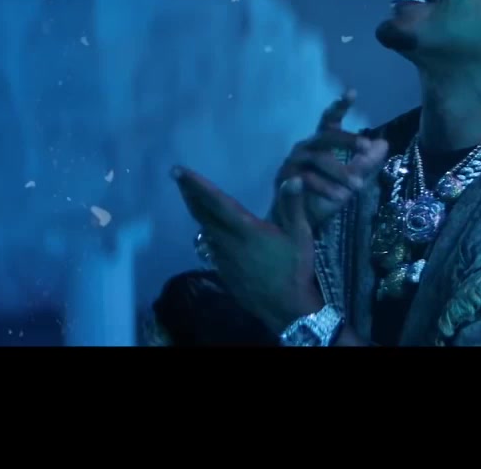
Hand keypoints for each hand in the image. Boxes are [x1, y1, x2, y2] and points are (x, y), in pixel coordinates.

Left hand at [173, 166, 323, 334]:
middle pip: (203, 214)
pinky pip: (210, 246)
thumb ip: (293, 206)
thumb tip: (292, 178)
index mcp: (247, 229)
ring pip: (204, 230)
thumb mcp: (301, 236)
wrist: (286, 308)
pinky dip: (207, 232)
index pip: (217, 202)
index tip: (179, 171)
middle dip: (189, 193)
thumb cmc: (295, 269)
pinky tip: (210, 229)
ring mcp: (223, 258)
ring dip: (197, 212)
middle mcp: (229, 241)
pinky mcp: (223, 270)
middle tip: (179, 178)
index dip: (197, 185)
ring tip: (191, 197)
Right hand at [274, 89, 389, 228]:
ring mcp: (294, 162)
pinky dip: (319, 185)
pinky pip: (304, 179)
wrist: (301, 219)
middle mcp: (306, 148)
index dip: (340, 106)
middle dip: (347, 139)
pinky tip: (333, 193)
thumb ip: (365, 163)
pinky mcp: (285, 178)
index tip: (352, 92)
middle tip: (366, 147)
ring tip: (357, 188)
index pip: (331, 122)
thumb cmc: (325, 194)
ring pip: (318, 160)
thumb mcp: (350, 179)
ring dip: (339, 173)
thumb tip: (384, 143)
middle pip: (326, 136)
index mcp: (321, 145)